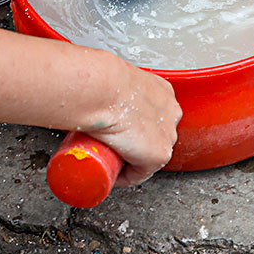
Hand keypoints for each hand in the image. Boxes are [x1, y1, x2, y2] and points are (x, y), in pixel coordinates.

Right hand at [73, 52, 181, 186]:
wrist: (101, 89)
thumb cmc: (100, 79)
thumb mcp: (109, 76)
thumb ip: (102, 77)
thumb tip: (83, 79)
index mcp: (162, 91)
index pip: (153, 115)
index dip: (135, 127)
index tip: (117, 132)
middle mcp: (170, 112)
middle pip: (154, 136)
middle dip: (135, 145)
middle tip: (109, 147)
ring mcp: (167, 135)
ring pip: (149, 156)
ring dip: (131, 162)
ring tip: (109, 161)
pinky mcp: (158, 155)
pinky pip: (141, 173)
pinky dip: (126, 178)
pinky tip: (112, 175)